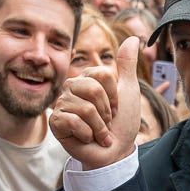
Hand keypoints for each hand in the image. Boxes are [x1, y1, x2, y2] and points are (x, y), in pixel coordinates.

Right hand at [50, 35, 141, 169]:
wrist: (114, 152)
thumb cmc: (122, 123)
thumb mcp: (129, 90)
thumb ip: (127, 65)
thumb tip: (134, 38)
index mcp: (87, 78)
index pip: (103, 74)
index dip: (115, 95)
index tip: (116, 108)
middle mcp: (72, 88)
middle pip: (93, 89)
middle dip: (107, 112)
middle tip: (107, 122)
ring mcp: (62, 104)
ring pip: (86, 109)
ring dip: (100, 127)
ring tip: (99, 133)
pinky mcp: (55, 121)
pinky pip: (73, 122)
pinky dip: (87, 134)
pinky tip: (87, 138)